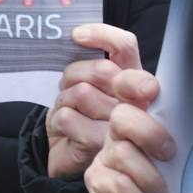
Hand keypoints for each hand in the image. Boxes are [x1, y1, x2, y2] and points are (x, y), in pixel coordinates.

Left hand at [45, 22, 141, 178]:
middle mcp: (135, 102)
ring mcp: (121, 125)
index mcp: (134, 81)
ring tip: (69, 114)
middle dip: (77, 75)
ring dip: (64, 101)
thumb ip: (91, 63)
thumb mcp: (84, 83)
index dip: (104, 36)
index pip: (126, 47)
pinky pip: (68, 116)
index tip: (78, 35)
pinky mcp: (101, 145)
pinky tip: (65, 132)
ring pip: (83, 92)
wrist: (64, 157)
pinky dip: (57, 120)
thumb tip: (79, 36)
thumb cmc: (79, 115)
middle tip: (70, 91)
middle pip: (103, 70)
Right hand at [84, 69, 192, 192]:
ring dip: (149, 177)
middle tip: (170, 154)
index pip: (127, 88)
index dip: (133, 81)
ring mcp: (103, 159)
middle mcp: (118, 135)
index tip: (152, 90)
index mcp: (141, 121)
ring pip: (121, 152)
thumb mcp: (185, 160)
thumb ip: (180, 135)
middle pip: (122, 116)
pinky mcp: (95, 185)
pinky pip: (112, 181)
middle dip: (150, 133)